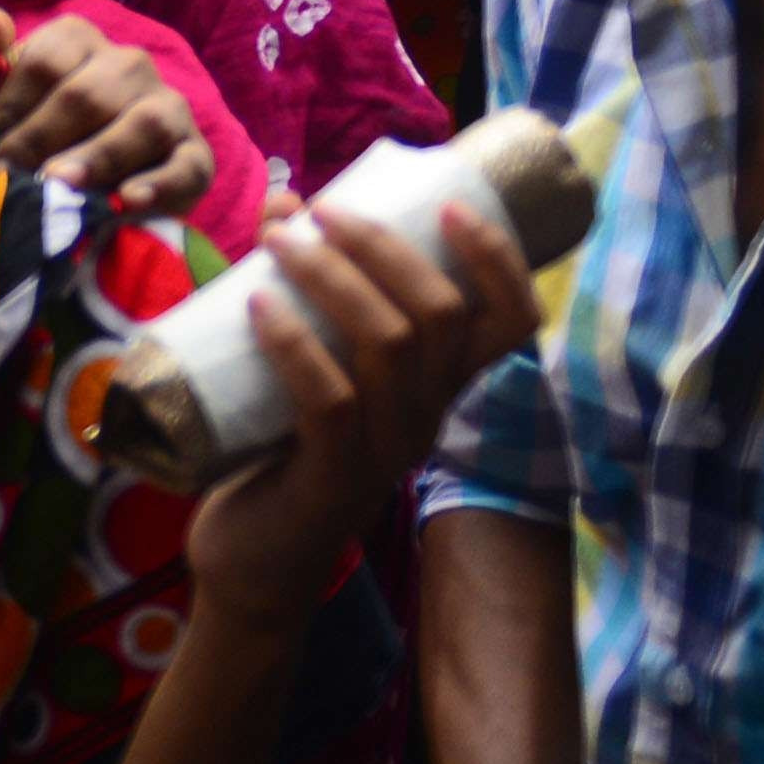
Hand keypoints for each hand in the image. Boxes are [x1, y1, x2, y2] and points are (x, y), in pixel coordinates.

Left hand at [0, 9, 214, 221]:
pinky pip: (186, 167)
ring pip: (144, 124)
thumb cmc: (21, 137)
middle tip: (7, 177)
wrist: (76, 192)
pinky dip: (159, 185)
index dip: (10, 108)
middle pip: (89, 94)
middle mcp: (129, 65)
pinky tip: (127, 200)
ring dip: (100, 157)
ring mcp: (168, 108)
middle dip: (42, 140)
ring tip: (60, 185)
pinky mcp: (194, 157)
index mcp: (78, 40)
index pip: (46, 61)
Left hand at [172, 163, 506, 624]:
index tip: (452, 206)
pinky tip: (257, 304)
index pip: (511, 323)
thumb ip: (305, 292)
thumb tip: (285, 202)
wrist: (252, 561)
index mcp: (439, 386)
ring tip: (279, 241)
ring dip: (333, 280)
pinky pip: (330, 399)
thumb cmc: (282, 445)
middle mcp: (427, 415)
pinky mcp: (334, 478)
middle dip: (385, 247)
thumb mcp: (309, 361)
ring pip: (391, 347)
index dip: (498, 261)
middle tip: (320, 211)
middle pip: (441, 315)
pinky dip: (295, 342)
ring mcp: (385, 449)